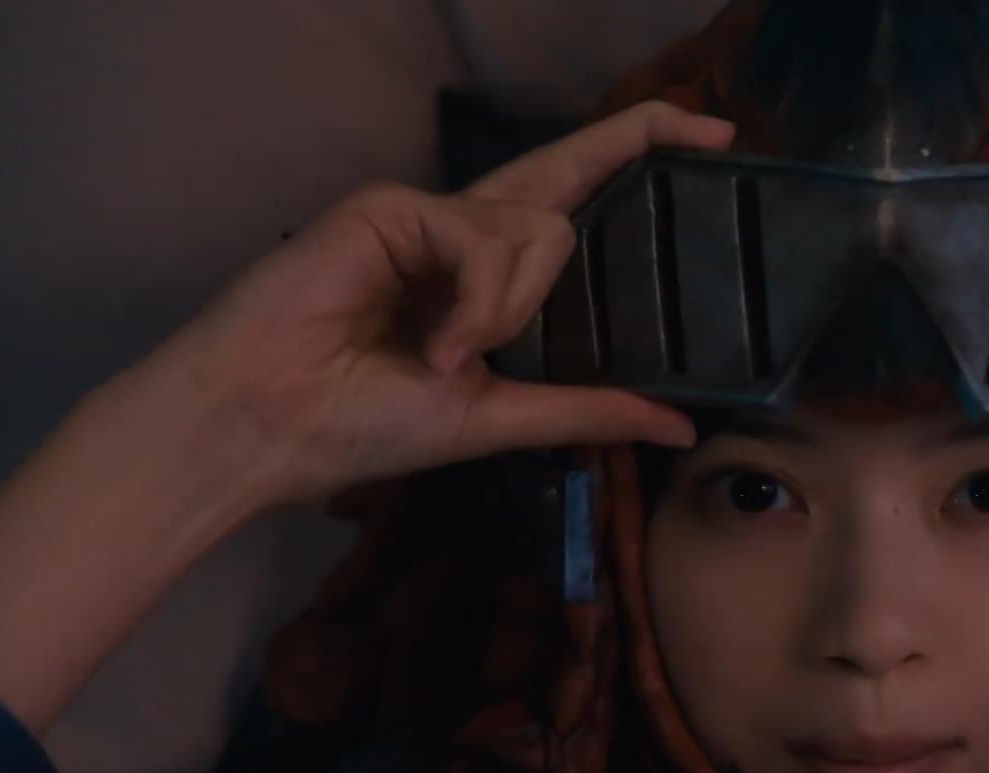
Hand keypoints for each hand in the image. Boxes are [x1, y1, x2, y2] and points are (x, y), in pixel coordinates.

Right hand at [0, 100, 732, 736]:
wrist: (269, 429)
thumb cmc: (360, 427)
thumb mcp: (498, 417)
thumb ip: (586, 410)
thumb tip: (680, 426)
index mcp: (484, 282)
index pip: (570, 211)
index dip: (634, 165)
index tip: (712, 139)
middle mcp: (464, 239)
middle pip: (567, 174)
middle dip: (640, 142)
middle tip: (719, 127)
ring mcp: (430, 218)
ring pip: (538, 229)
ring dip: (514, 306)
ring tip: (454, 359)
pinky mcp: (393, 207)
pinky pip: (482, 237)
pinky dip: (479, 298)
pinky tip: (439, 343)